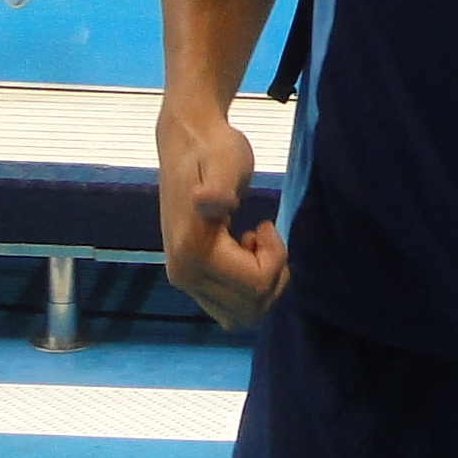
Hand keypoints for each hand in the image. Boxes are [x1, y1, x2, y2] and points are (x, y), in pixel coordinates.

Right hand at [156, 101, 288, 330]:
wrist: (187, 143)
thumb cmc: (213, 148)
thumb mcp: (227, 160)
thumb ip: (220, 185)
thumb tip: (208, 201)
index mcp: (192, 251)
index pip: (255, 285)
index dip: (274, 258)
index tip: (265, 224)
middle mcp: (183, 274)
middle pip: (250, 307)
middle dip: (270, 274)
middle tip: (262, 235)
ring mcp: (184, 280)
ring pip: (241, 314)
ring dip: (261, 284)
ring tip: (252, 246)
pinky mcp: (189, 279)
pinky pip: (230, 309)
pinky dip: (248, 289)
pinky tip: (242, 253)